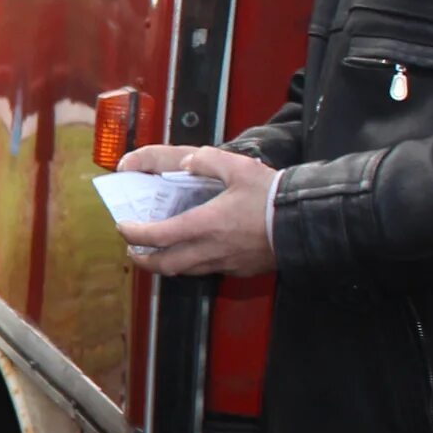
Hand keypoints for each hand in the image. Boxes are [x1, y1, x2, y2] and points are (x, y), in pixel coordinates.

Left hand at [116, 147, 277, 279]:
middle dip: (144, 259)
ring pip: (185, 271)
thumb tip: (187, 162)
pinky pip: (208, 271)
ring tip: (158, 252)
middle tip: (134, 249)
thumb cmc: (273, 197)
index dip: (134, 234)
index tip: (123, 227)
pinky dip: (193, 264)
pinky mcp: (241, 269)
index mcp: (204, 224)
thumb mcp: (239, 168)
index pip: (156, 236)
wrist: (308, 223)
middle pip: (165, 264)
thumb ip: (208, 160)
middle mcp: (210, 249)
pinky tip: (196, 252)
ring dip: (166, 264)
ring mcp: (226, 263)